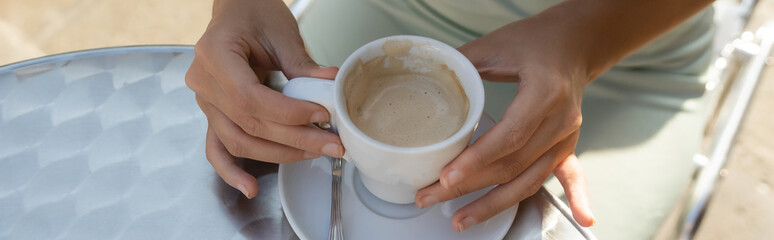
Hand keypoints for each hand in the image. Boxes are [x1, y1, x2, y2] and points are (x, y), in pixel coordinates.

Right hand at [185, 0, 343, 198]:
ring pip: (238, 141)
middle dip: (294, 139)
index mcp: (215, 55)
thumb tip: (331, 87)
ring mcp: (205, 102)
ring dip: (279, 153)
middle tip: (331, 144)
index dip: (288, 114)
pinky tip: (250, 188)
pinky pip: (217, 148)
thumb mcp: (280, 32)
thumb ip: (302, 64)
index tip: (321, 115)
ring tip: (315, 152)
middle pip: (248, 124)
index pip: (250, 98)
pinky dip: (231, 171)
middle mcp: (203, 83)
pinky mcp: (214, 115)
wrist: (236, 12)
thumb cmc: (254, 13)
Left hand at [414, 15, 594, 230]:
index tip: (446, 177)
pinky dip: (577, 198)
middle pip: (512, 165)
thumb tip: (426, 81)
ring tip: (462, 219)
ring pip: (529, 179)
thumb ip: (462, 65)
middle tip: (430, 196)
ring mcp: (567, 136)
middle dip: (468, 186)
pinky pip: (571, 176)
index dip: (476, 160)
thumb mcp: (495, 45)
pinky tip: (582, 220)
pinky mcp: (568, 145)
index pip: (508, 136)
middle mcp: (561, 119)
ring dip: (494, 203)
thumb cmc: (536, 41)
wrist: (573, 43)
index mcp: (544, 92)